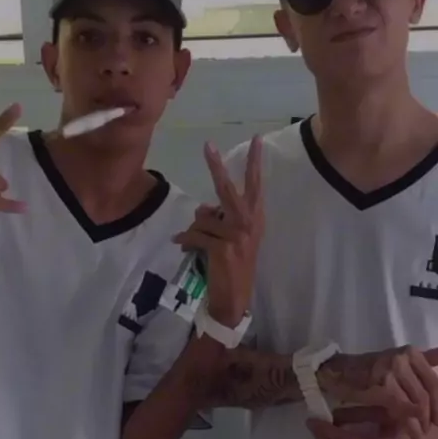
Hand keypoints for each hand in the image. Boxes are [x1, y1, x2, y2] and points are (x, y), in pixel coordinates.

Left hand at [173, 137, 262, 326]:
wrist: (235, 298)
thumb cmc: (234, 267)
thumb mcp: (236, 239)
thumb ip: (224, 219)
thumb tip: (205, 209)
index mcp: (256, 219)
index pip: (256, 185)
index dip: (255, 162)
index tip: (257, 139)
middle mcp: (249, 223)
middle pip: (228, 188)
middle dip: (216, 166)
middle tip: (207, 145)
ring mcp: (236, 236)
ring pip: (203, 217)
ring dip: (194, 229)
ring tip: (194, 241)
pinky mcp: (222, 248)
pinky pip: (195, 234)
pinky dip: (184, 239)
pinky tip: (181, 245)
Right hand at [318, 345, 437, 437]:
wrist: (336, 370)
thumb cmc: (367, 369)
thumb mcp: (399, 361)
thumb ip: (425, 358)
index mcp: (411, 353)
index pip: (433, 380)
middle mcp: (403, 358)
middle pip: (428, 392)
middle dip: (431, 415)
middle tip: (430, 430)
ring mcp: (392, 370)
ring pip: (417, 401)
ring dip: (420, 422)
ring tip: (419, 435)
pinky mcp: (382, 384)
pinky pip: (401, 406)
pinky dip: (409, 421)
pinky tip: (410, 431)